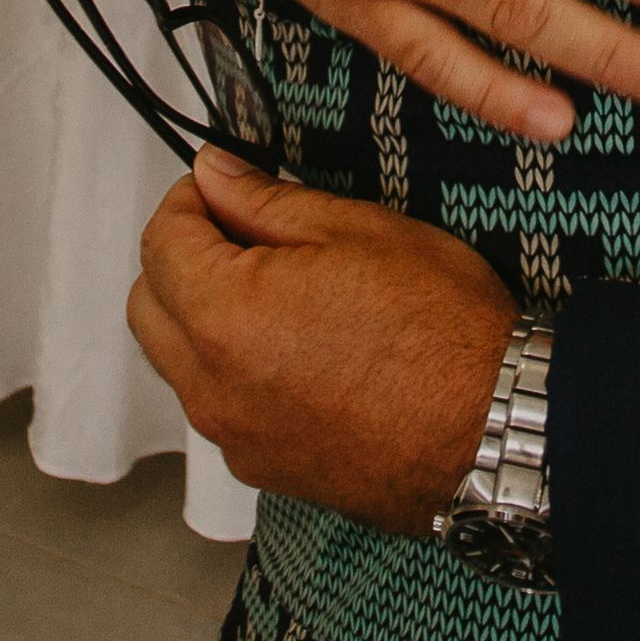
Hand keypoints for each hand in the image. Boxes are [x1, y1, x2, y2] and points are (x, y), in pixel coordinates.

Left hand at [130, 147, 519, 535]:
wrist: (490, 424)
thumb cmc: (441, 327)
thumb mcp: (359, 230)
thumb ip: (268, 201)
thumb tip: (216, 174)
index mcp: (226, 315)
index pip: (161, 242)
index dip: (189, 200)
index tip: (225, 187)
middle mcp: (211, 385)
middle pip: (149, 306)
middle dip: (181, 259)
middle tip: (246, 232)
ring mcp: (233, 434)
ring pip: (179, 360)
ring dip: (205, 316)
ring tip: (284, 290)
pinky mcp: (261, 466)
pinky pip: (219, 404)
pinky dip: (236, 367)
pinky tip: (304, 346)